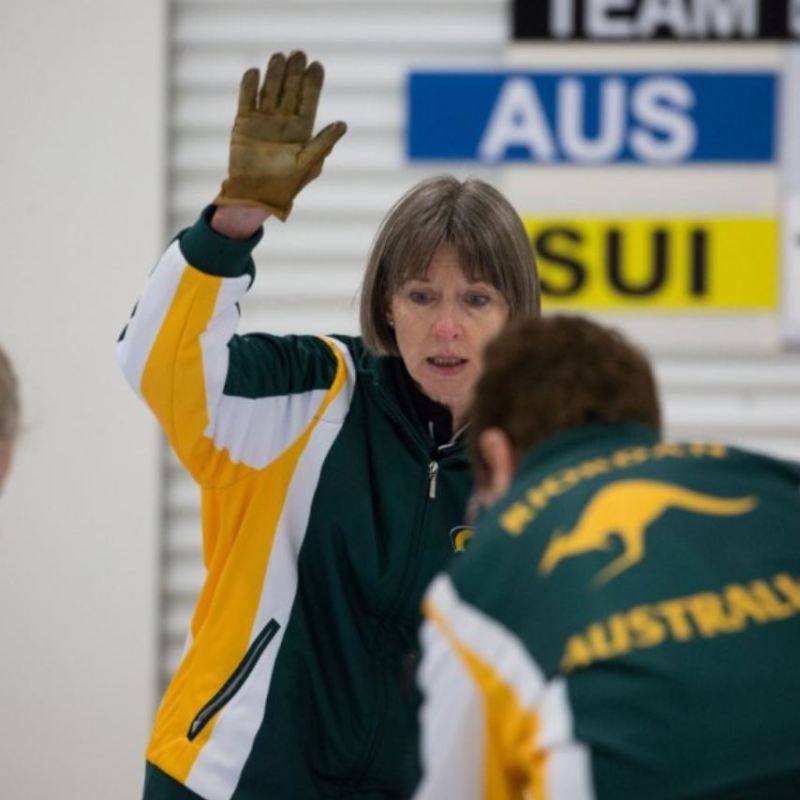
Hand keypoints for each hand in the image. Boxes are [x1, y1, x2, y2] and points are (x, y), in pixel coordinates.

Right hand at [214, 51, 346, 220]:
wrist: (255, 195)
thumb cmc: (286, 185)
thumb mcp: (308, 164)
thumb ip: (324, 143)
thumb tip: (343, 124)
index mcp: (302, 130)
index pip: (308, 101)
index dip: (313, 84)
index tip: (317, 66)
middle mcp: (283, 122)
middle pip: (290, 90)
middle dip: (294, 72)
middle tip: (298, 54)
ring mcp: (263, 120)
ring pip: (270, 90)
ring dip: (274, 73)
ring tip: (279, 56)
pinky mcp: (244, 122)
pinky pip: (246, 99)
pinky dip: (249, 86)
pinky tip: (254, 72)